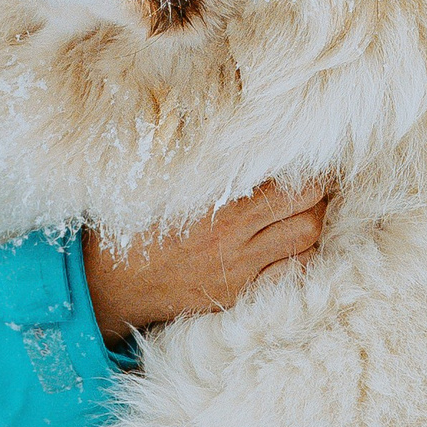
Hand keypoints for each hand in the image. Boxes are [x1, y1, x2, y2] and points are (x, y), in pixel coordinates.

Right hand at [81, 178, 327, 342]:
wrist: (107, 285)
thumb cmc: (130, 226)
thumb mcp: (161, 185)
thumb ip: (202, 164)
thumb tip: (238, 132)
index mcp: (216, 208)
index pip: (290, 186)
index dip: (310, 170)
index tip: (310, 158)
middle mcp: (233, 241)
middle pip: (309, 214)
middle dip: (319, 194)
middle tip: (313, 180)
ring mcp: (239, 272)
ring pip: (306, 245)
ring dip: (313, 223)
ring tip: (304, 208)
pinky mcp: (237, 294)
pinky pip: (290, 275)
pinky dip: (299, 256)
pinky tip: (291, 242)